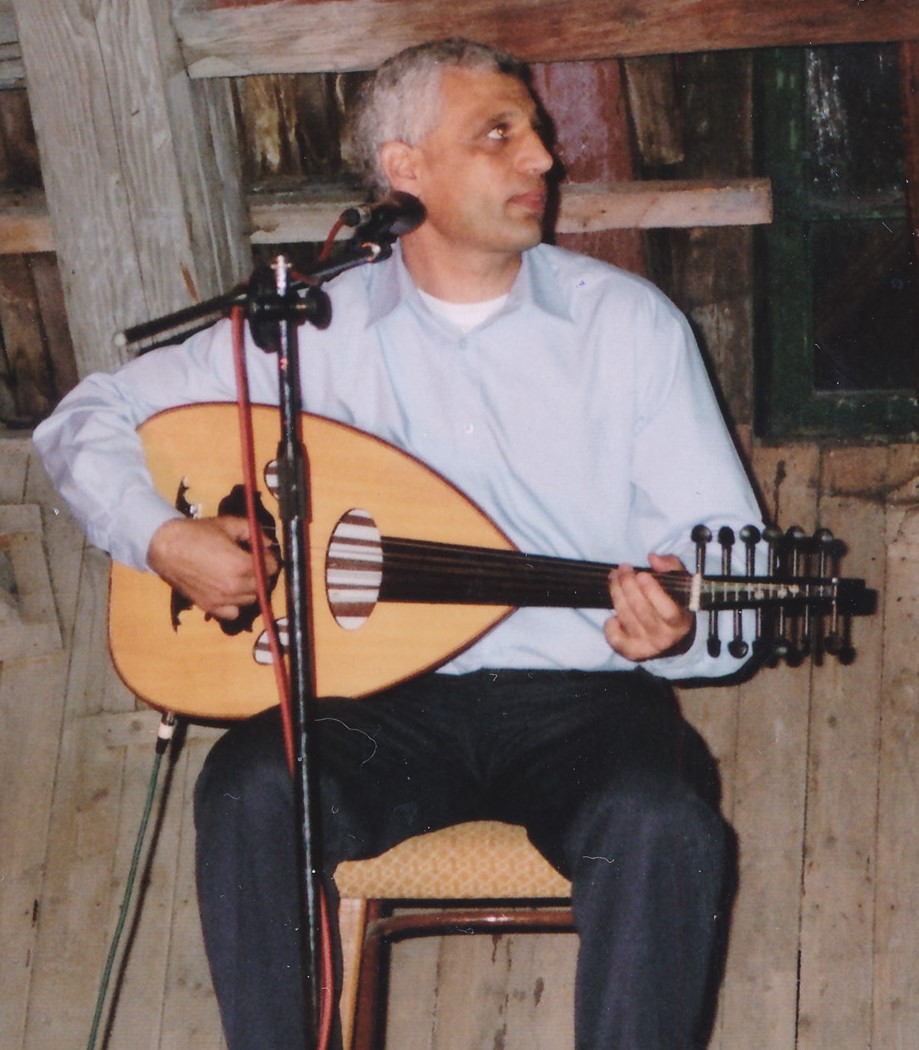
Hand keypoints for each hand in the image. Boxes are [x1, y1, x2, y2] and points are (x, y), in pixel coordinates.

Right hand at [147, 516, 278, 619]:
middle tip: (252, 564)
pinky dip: (235, 604)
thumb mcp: (228, 524)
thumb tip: (268, 542)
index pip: (271, 568)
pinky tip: (230, 592)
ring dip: (250, 589)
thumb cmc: (197, 533)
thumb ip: (253, 532)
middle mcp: (234, 586)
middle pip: (262, 585)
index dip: (269, 559)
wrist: (166, 547)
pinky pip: (233, 613)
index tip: (263, 554)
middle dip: (261, 573)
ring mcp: (222, 599)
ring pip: (250, 600)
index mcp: (241, 565)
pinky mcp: (209, 607)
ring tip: (240, 577)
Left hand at [604, 552, 695, 661]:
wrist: (673, 639)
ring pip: (626, 618)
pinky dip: (610, 624)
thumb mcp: (681, 583)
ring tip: (614, 578)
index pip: (668, 610)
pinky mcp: (632, 652)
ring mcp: (648, 646)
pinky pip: (615, 638)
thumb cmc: (675, 604)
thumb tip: (653, 558)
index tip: (641, 574)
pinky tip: (613, 613)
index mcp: (681, 621)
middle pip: (641, 610)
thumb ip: (671, 566)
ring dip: (616, 594)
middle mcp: (665, 637)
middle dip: (628, 585)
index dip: (653, 592)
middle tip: (622, 569)